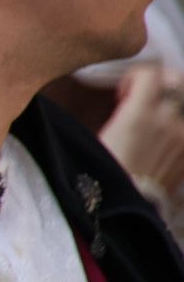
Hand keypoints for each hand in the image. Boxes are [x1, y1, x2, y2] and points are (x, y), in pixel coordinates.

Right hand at [99, 64, 183, 199]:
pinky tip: (163, 140)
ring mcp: (182, 138)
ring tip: (155, 120)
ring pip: (182, 107)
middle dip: (159, 85)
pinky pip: (183, 129)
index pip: (150, 74)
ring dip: (170, 107)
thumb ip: (124, 109)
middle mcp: (167, 121)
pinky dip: (176, 127)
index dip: (134, 77)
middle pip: (175, 83)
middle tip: (143, 99)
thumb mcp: (105, 134)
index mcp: (139, 114)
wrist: (126, 207)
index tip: (123, 92)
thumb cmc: (105, 171)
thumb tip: (131, 97)